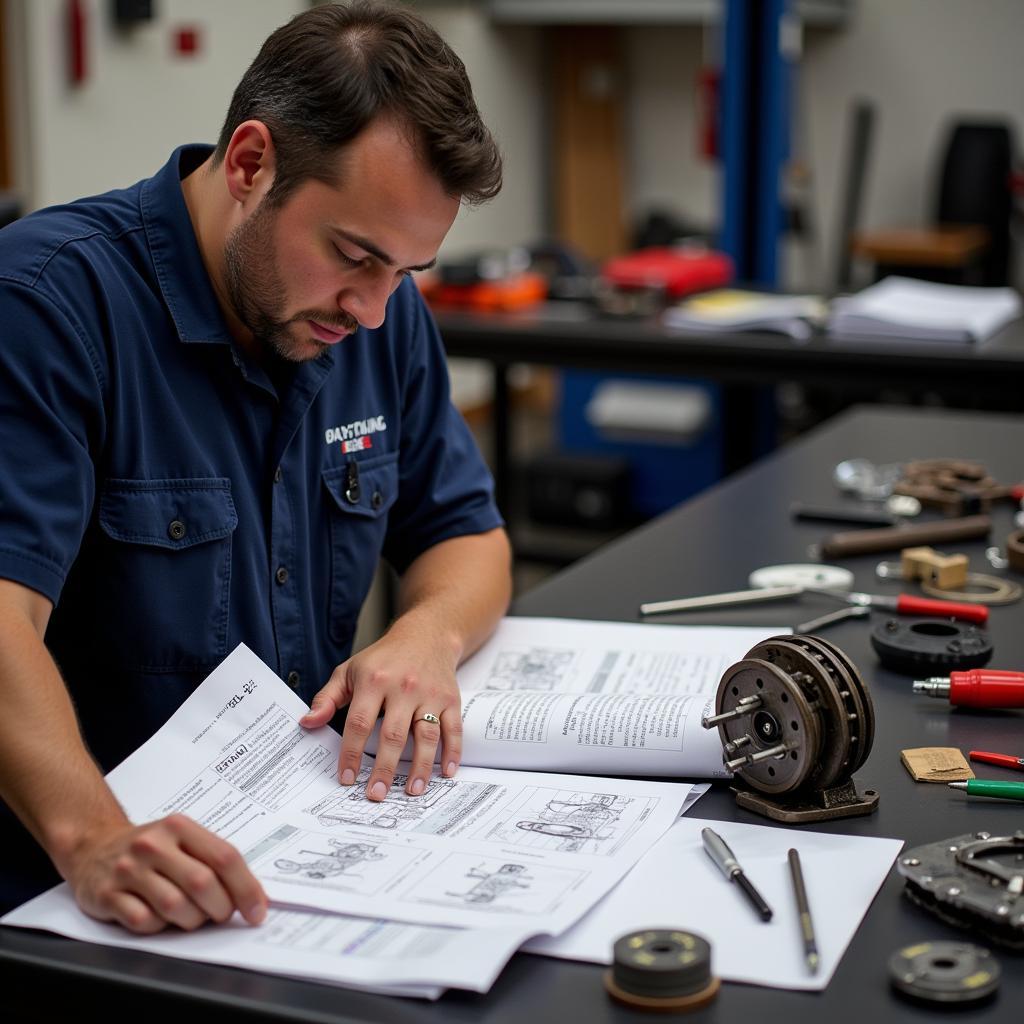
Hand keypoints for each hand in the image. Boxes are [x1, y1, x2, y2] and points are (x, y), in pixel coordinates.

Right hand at [62, 814, 267, 933]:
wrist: (93, 847)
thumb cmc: (149, 849)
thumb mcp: (181, 840)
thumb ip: (212, 860)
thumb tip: (252, 895)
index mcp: (179, 827)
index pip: (224, 857)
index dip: (246, 888)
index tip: (258, 910)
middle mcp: (153, 844)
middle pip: (202, 883)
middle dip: (220, 908)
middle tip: (221, 914)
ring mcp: (128, 869)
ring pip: (175, 907)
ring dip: (191, 921)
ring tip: (191, 916)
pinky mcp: (106, 894)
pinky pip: (144, 922)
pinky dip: (158, 927)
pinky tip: (158, 917)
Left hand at [300, 618, 462, 800]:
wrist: (426, 635)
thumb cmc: (384, 658)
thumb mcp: (350, 670)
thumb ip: (327, 698)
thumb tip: (307, 723)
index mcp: (374, 681)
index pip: (359, 723)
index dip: (352, 753)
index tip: (347, 777)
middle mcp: (403, 688)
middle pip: (393, 735)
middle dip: (385, 769)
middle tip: (376, 794)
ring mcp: (430, 694)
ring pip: (426, 735)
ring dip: (420, 767)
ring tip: (412, 791)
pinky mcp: (450, 699)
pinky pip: (453, 729)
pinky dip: (453, 752)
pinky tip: (447, 772)